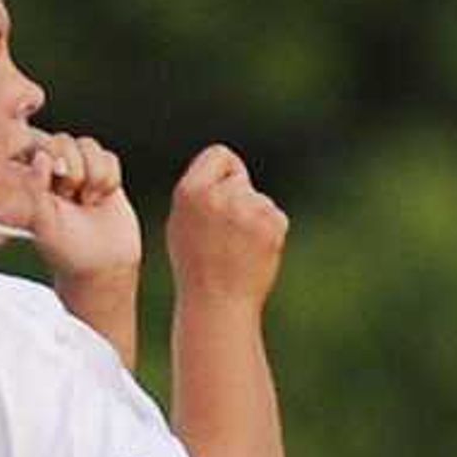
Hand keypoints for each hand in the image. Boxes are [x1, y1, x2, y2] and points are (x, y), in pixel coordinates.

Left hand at [22, 132, 140, 287]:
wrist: (103, 264)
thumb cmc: (66, 248)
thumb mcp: (42, 220)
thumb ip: (35, 187)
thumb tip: (41, 156)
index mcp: (31, 178)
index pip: (34, 145)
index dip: (49, 159)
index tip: (56, 189)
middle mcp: (53, 169)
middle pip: (62, 140)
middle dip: (73, 169)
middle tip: (72, 197)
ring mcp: (79, 169)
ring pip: (87, 145)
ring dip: (92, 174)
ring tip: (88, 201)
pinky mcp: (104, 173)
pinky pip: (109, 157)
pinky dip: (109, 178)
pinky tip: (103, 198)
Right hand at [167, 145, 288, 306]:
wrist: (219, 302)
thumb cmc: (196, 266)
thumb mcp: (182, 223)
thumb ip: (201, 193)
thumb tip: (225, 172)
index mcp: (191, 191)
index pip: (219, 154)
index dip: (225, 172)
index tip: (222, 194)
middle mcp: (220, 195)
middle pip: (241, 179)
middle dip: (238, 199)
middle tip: (227, 234)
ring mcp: (249, 209)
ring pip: (259, 200)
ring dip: (254, 218)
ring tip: (237, 248)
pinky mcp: (272, 223)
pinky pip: (275, 217)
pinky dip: (269, 233)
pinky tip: (253, 253)